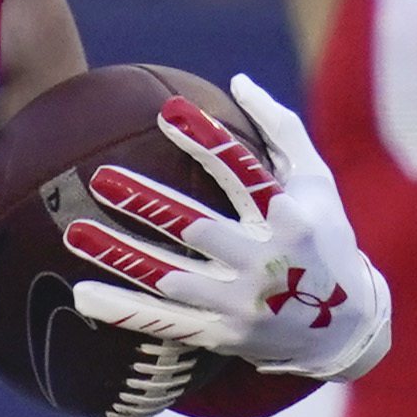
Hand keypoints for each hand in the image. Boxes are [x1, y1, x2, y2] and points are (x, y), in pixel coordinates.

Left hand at [61, 77, 392, 382]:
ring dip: (120, 256)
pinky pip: (164, 323)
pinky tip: (81, 294)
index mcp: (290, 218)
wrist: (343, 332)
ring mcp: (241, 304)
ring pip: (170, 278)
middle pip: (198, 229)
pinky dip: (123, 310)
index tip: (168, 110)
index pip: (243, 173)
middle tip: (100, 176)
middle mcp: (265, 263)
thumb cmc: (326, 239)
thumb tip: (237, 80)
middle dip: (148, 203)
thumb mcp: (317, 183)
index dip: (207, 140)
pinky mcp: (222, 335)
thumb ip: (281, 129)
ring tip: (74, 232)